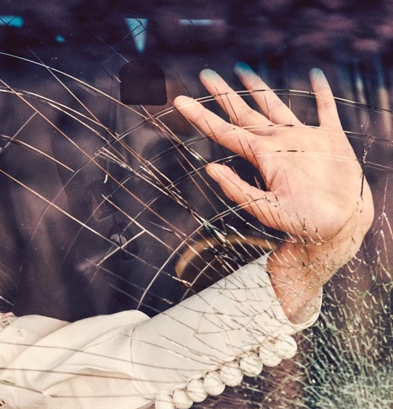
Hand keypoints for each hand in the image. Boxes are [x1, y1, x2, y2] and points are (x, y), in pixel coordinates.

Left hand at [174, 64, 373, 320]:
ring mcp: (303, 139)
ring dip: (259, 88)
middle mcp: (278, 143)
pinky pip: (326, 109)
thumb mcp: (265, 209)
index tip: (179, 102)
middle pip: (244, 113)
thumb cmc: (303, 223)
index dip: (201, 116)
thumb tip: (208, 169)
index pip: (224, 132)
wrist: (341, 227)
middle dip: (224, 94)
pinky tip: (314, 74)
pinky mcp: (331, 139)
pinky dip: (322, 92)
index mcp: (262, 156)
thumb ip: (237, 189)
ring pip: (276, 106)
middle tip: (206, 73)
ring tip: (242, 69)